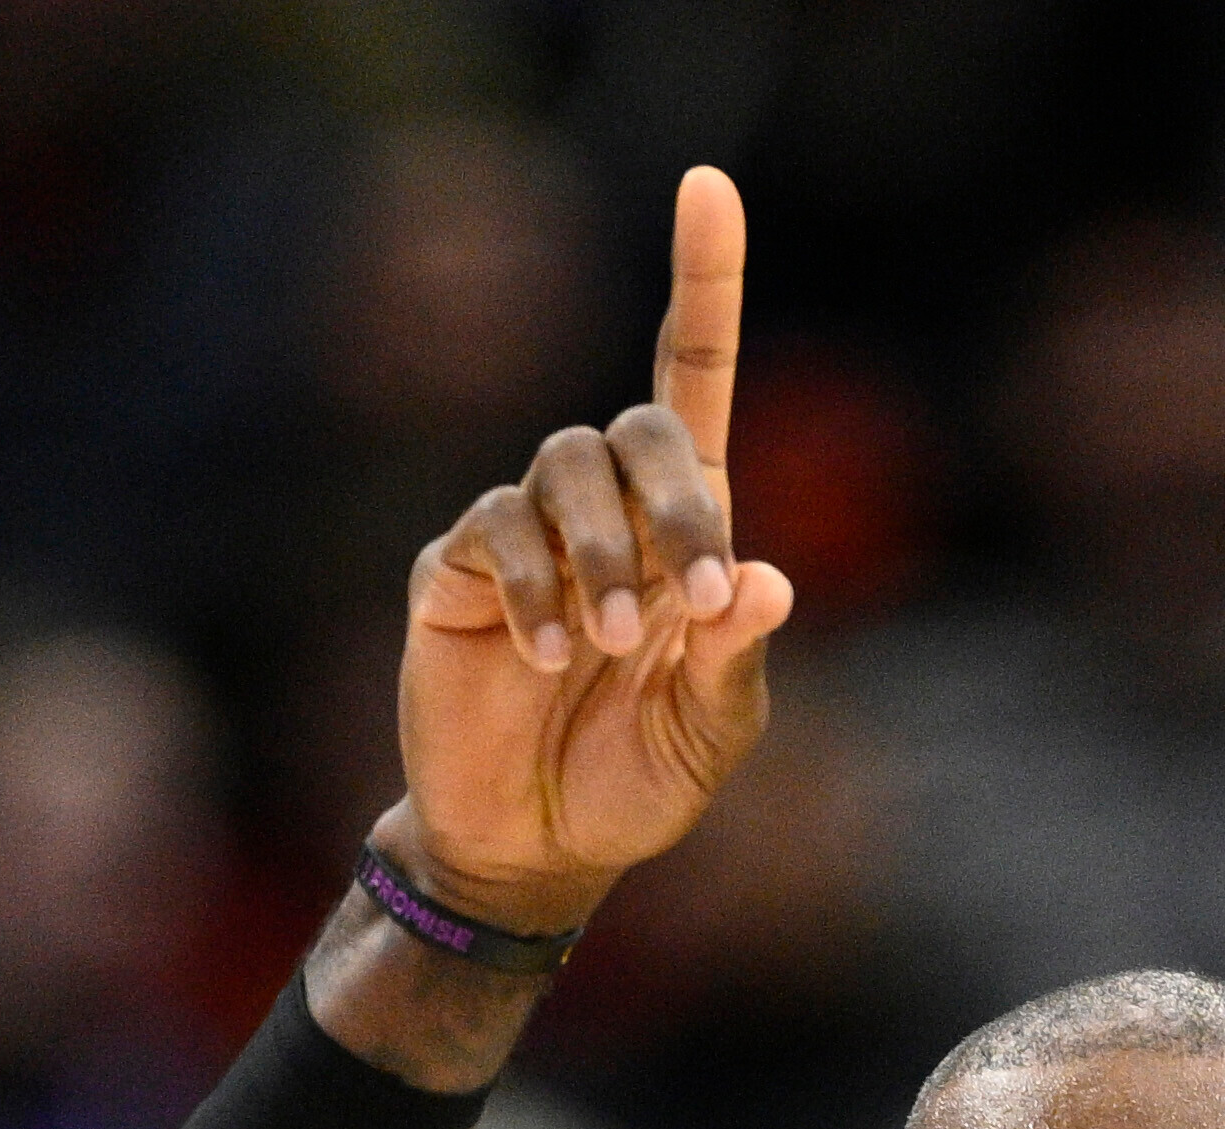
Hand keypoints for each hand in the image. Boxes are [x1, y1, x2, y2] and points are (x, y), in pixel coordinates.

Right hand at [391, 165, 795, 932]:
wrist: (535, 850)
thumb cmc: (634, 782)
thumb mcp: (710, 733)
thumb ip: (737, 657)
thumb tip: (767, 579)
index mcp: (683, 527)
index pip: (691, 376)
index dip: (704, 279)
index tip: (708, 183)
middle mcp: (602, 509)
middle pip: (633, 428)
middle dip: (674, 507)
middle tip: (690, 602)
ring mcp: (523, 531)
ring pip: (564, 471)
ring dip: (604, 556)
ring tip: (611, 643)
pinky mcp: (457, 568)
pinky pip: (497, 533)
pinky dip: (536, 591)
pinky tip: (548, 656)